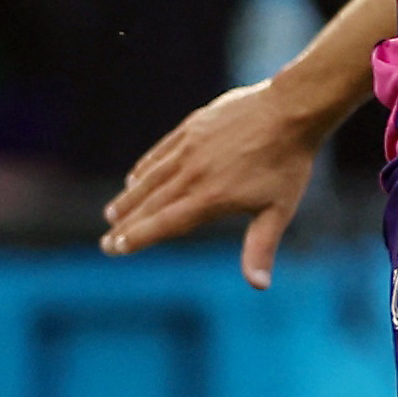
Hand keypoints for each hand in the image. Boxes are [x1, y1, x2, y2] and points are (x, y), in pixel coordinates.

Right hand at [101, 76, 339, 287]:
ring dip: (129, 198)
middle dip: (126, 225)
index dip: (137, 237)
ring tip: (112, 214)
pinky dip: (144, 167)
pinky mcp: (192, 127)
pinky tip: (134, 178)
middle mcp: (192, 174)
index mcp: (210, 198)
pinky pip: (161, 152)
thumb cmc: (288, 164)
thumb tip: (259, 286)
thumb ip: (260, 248)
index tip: (115, 248)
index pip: (164, 224)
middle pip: (151, 204)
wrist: (291, 110)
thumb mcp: (278, 211)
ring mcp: (190, 148)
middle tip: (107, 242)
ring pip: (150, 177)